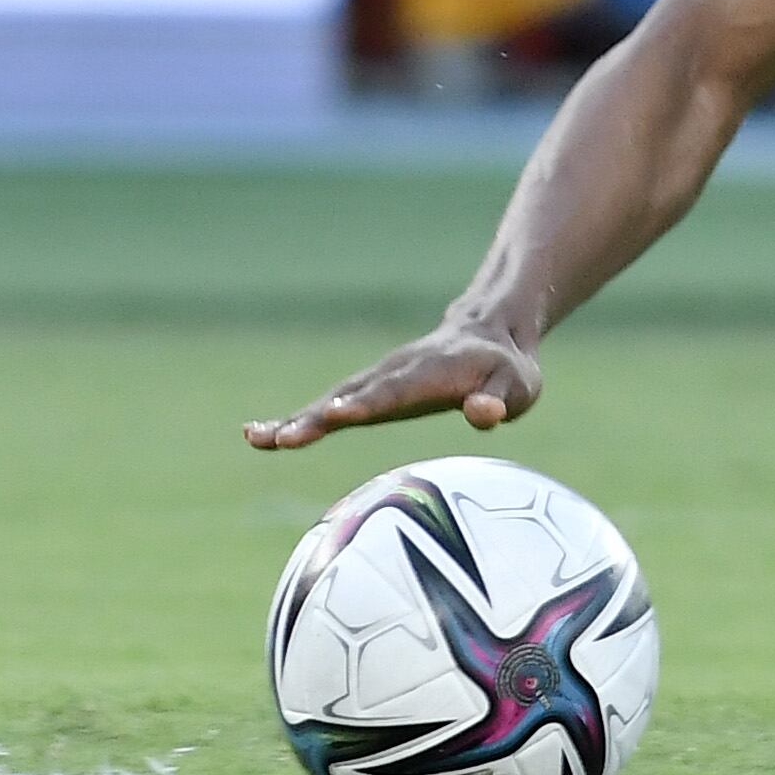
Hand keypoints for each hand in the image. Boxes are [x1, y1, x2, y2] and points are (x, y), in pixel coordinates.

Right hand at [243, 319, 542, 451]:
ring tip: (256, 438)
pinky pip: (329, 406)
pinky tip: (260, 436)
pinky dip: (297, 419)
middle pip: (353, 396)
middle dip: (319, 418)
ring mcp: (378, 380)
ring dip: (297, 420)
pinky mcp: (367, 391)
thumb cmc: (507, 371)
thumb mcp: (518, 387)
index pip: (397, 391)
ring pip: (332, 400)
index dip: (367, 404)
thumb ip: (500, 399)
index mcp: (432, 373)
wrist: (490, 336)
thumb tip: (484, 413)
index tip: (336, 416)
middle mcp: (396, 373)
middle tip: (284, 438)